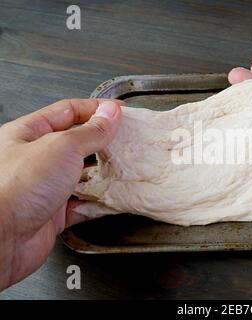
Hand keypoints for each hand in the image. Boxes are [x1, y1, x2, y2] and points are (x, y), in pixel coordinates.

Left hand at [0, 99, 122, 289]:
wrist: (1, 239)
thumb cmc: (15, 188)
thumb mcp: (61, 147)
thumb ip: (90, 131)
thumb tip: (110, 113)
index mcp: (29, 134)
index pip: (68, 111)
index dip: (96, 109)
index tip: (119, 111)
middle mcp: (35, 159)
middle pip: (77, 143)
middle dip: (102, 142)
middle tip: (126, 141)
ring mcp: (44, 187)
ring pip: (81, 176)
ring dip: (102, 175)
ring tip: (122, 169)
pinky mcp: (52, 214)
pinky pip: (82, 205)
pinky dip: (97, 204)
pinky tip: (108, 201)